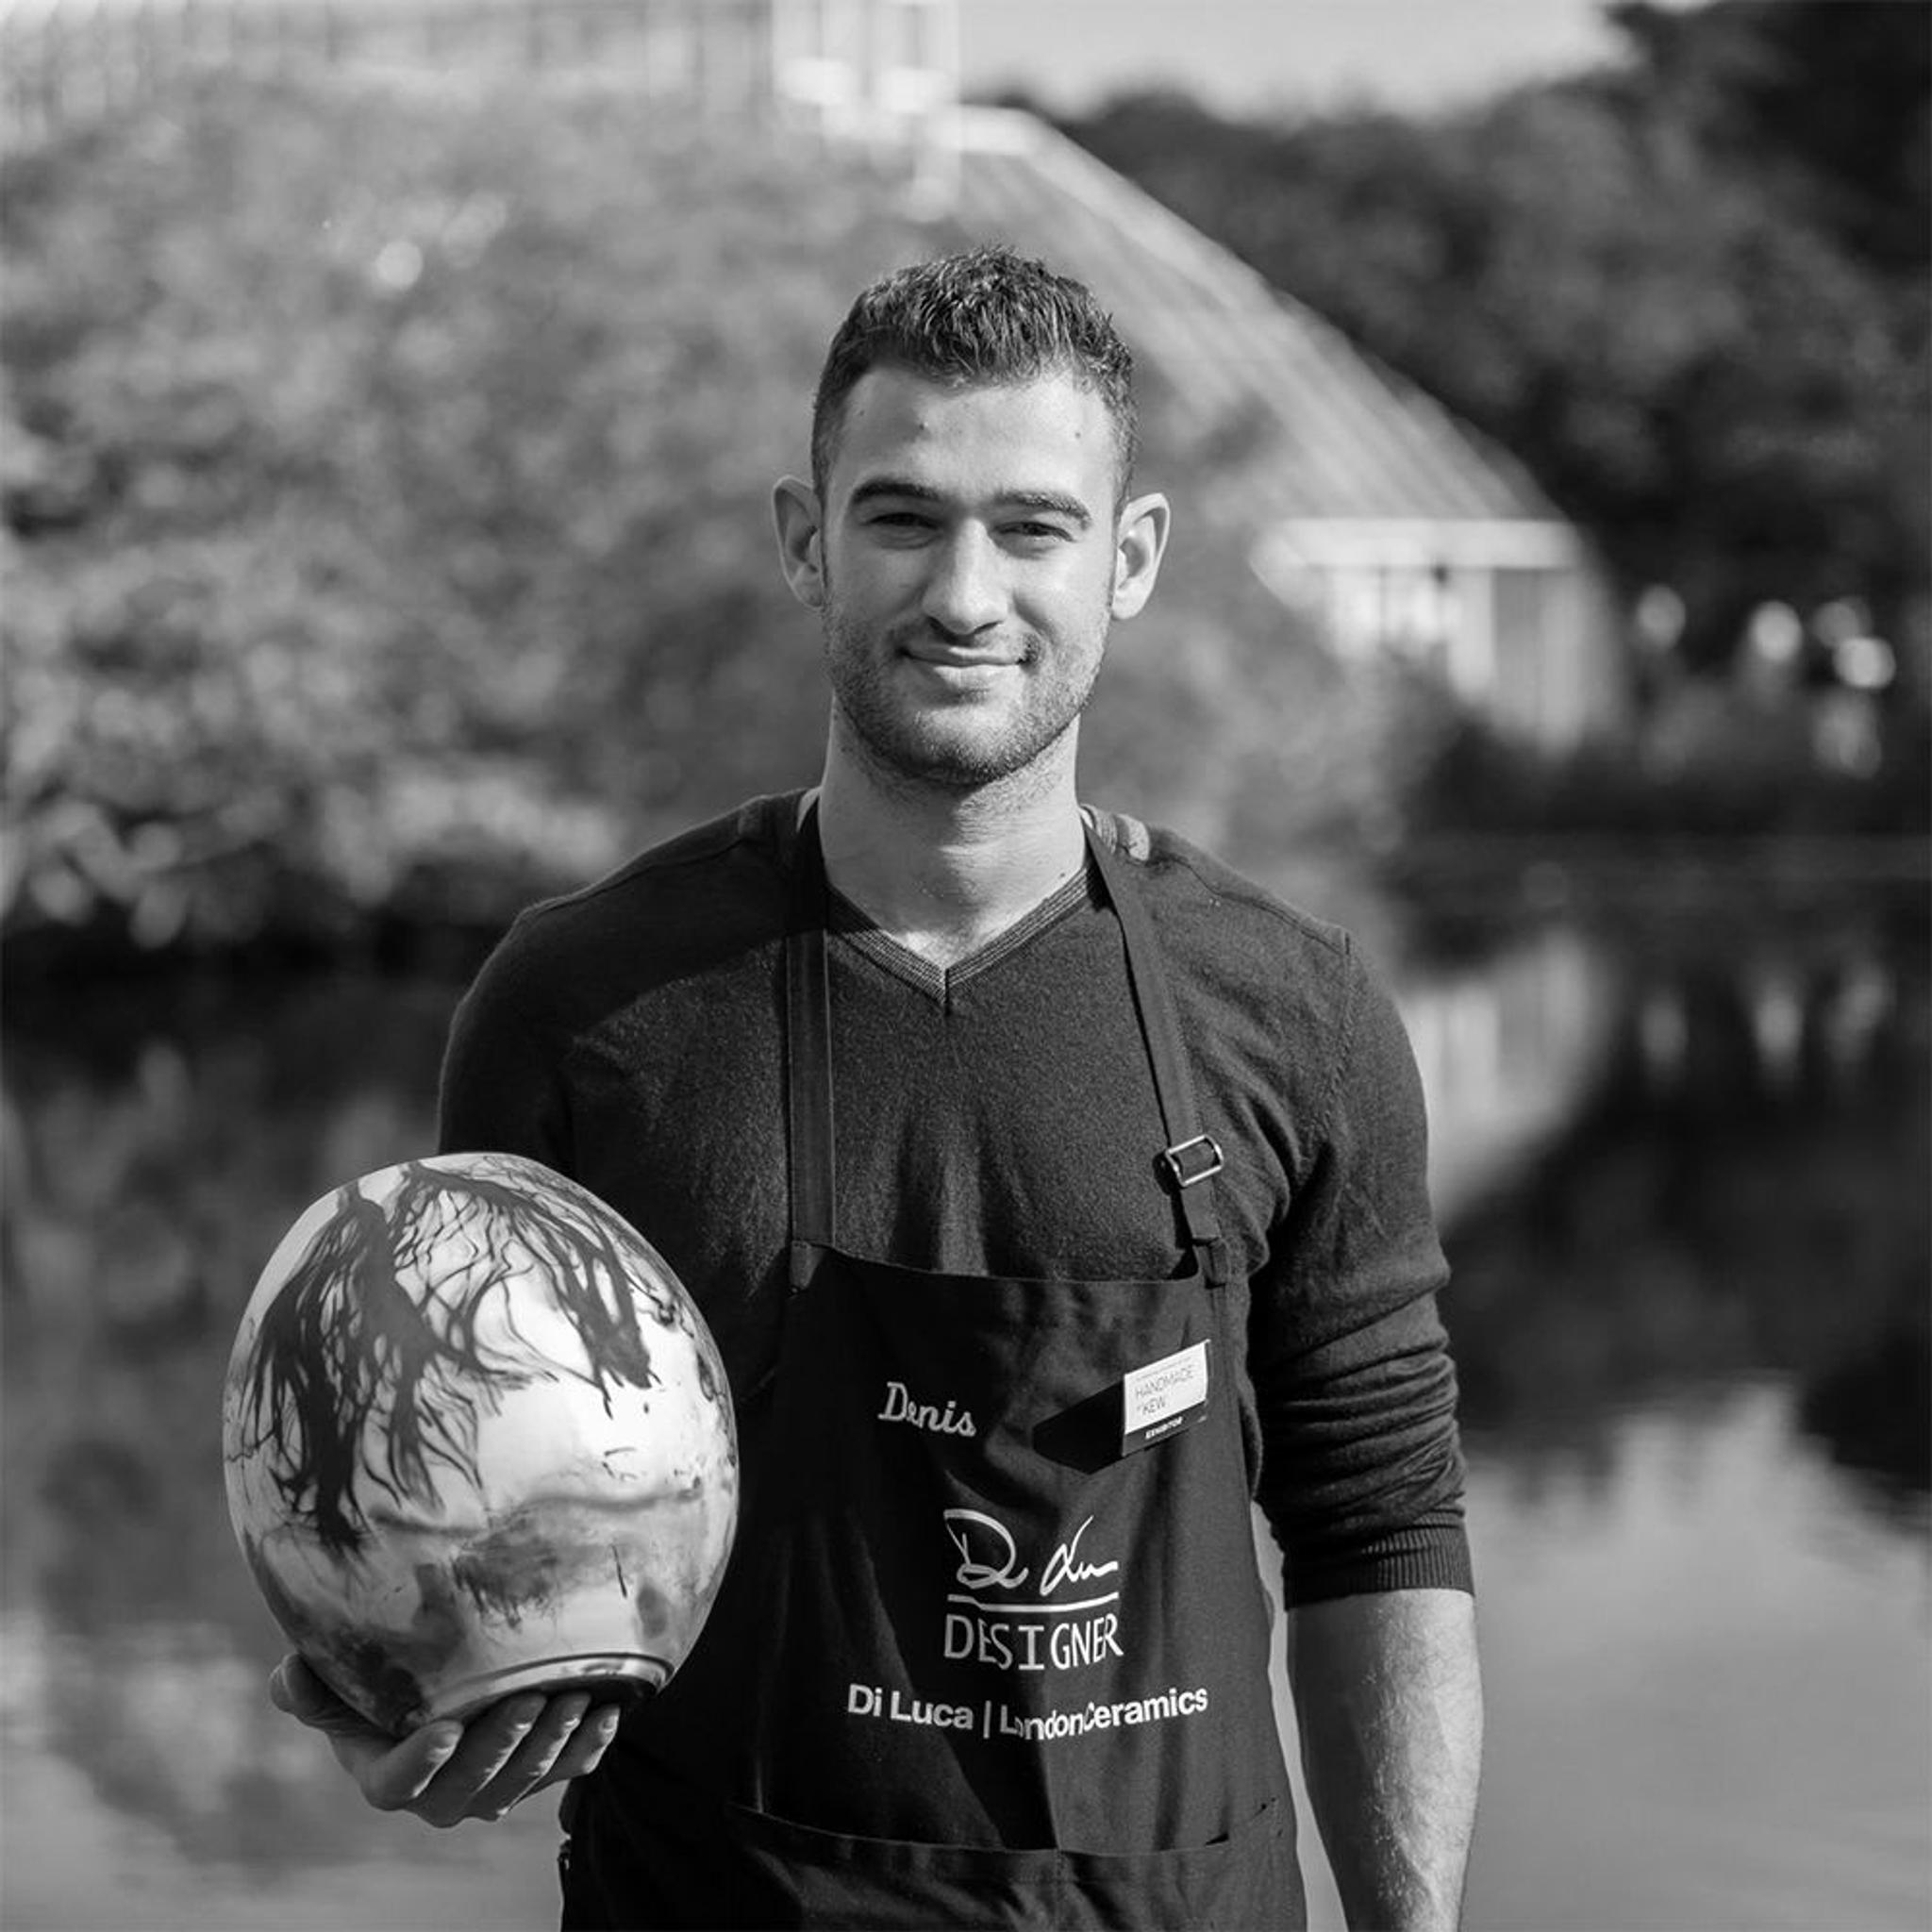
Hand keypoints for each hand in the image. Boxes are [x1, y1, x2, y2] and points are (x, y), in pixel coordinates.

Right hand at [267, 1653, 623, 1827]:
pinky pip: (567, 1772)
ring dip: (553, 1742)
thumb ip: (316, 1685)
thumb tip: (290, 1669)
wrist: (439, 1692)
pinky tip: (610, 1712)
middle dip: (504, 1744)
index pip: (396, 1786)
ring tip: (576, 1696)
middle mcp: (441, 1796)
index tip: (446, 1728)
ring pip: (525, 1780)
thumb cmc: (381, 1686)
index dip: (420, 1762)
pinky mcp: (537, 1776)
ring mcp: (493, 1790)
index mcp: (387, 1774)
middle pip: (472, 1785)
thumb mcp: (344, 1685)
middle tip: (530, 1696)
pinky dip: (589, 1746)